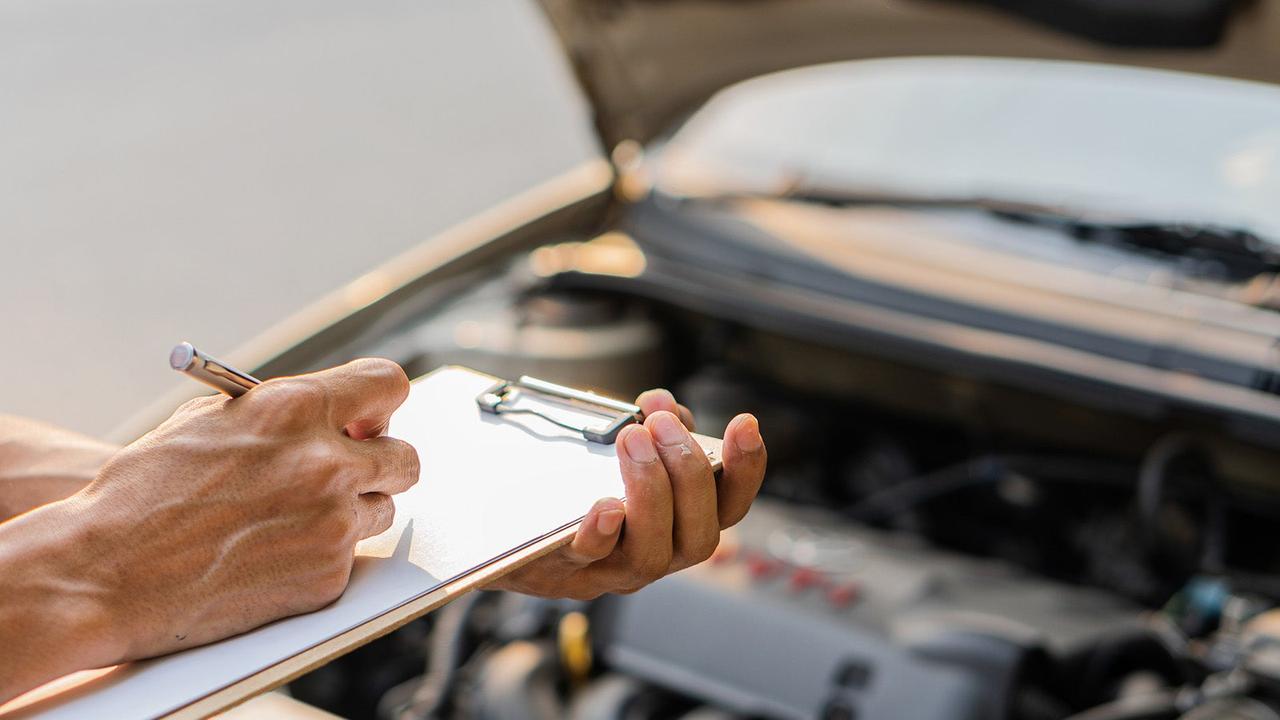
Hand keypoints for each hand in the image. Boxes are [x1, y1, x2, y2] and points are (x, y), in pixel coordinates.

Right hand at [0, 359, 418, 702]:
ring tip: (291, 517)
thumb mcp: (211, 421)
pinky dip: (320, 555)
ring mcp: (332, 523)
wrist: (104, 570)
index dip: (379, 402)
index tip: (370, 416)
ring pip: (381, 509)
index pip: (388, 384)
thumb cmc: (145, 490)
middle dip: (380, 463)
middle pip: (405, 458)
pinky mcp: (327, 575)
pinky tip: (270, 554)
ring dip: (350, 510)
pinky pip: (349, 557)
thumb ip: (283, 412)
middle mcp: (326, 463)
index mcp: (295, 409)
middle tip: (352, 470)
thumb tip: (338, 414)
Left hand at [490, 389, 765, 599]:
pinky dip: (602, 532)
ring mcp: (613, 570)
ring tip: (631, 439)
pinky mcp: (566, 572)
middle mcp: (659, 555)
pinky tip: (604, 504)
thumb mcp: (621, 448)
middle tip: (661, 425)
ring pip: (651, 554)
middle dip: (688, 474)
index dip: (747, 468)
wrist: (505, 525)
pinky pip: (590, 559)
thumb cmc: (576, 483)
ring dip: (650, 491)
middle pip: (700, 534)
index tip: (744, 424)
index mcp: (682, 523)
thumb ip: (651, 426)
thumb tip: (661, 405)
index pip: (731, 505)